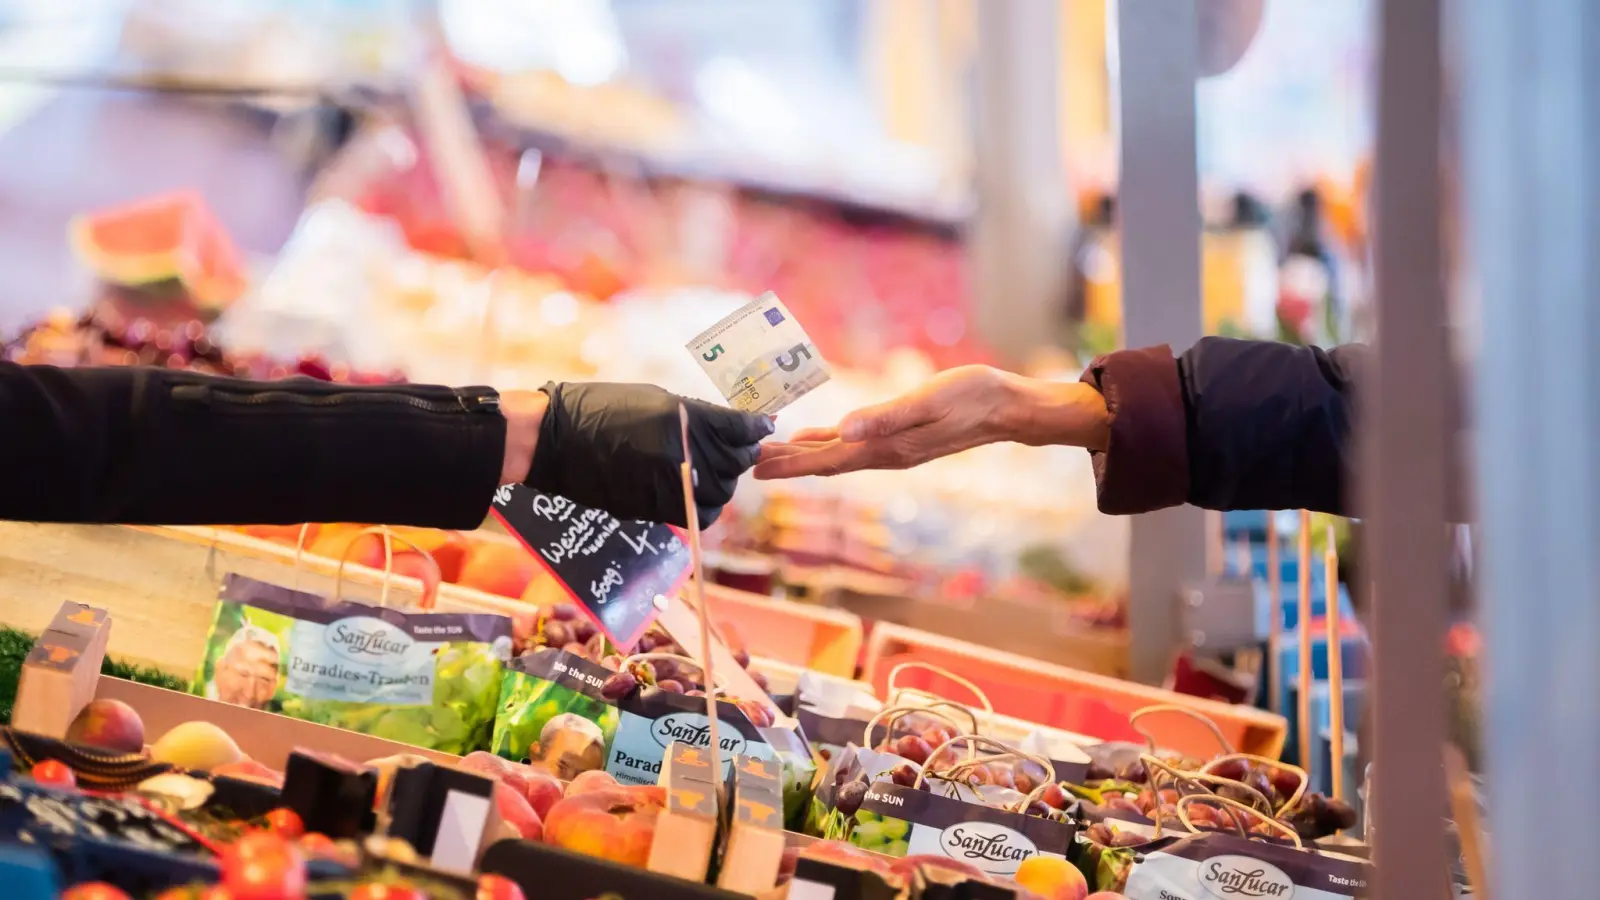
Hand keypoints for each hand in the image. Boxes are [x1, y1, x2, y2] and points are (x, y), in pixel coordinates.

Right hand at [526, 382, 772, 526]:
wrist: (553, 440)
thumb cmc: (599, 409)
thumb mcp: (652, 399)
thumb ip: (693, 415)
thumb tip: (730, 426)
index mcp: (681, 417)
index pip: (737, 428)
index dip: (755, 429)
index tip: (764, 427)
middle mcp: (680, 451)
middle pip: (734, 462)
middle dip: (741, 455)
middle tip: (740, 448)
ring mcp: (667, 483)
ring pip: (720, 492)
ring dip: (723, 482)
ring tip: (713, 470)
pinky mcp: (653, 507)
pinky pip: (696, 514)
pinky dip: (702, 506)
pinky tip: (695, 494)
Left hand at [753, 366, 1108, 479]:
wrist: (1007, 406)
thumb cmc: (971, 397)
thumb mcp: (928, 401)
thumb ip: (885, 418)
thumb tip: (844, 431)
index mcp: (886, 448)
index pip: (827, 460)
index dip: (790, 465)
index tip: (756, 467)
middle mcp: (885, 454)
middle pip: (826, 462)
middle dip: (788, 464)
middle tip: (749, 464)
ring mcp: (893, 447)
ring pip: (838, 455)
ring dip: (805, 456)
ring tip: (773, 454)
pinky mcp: (902, 435)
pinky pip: (855, 443)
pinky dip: (830, 442)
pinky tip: (820, 437)